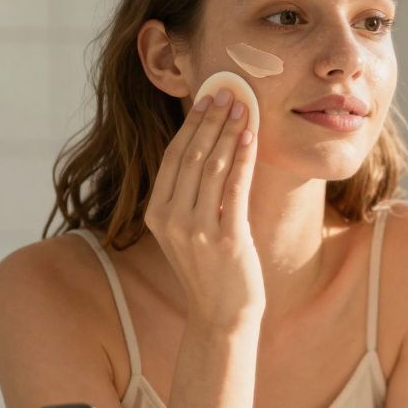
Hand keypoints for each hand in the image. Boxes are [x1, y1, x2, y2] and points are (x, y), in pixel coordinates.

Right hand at [145, 87, 264, 328]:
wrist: (221, 314)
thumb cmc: (210, 269)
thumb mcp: (189, 230)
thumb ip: (191, 195)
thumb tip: (210, 146)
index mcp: (157, 213)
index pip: (174, 157)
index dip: (192, 124)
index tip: (209, 99)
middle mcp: (170, 218)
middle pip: (192, 155)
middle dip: (212, 120)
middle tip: (229, 92)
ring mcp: (196, 229)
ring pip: (212, 166)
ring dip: (229, 132)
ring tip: (244, 108)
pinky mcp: (225, 237)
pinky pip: (234, 187)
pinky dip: (242, 158)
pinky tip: (250, 138)